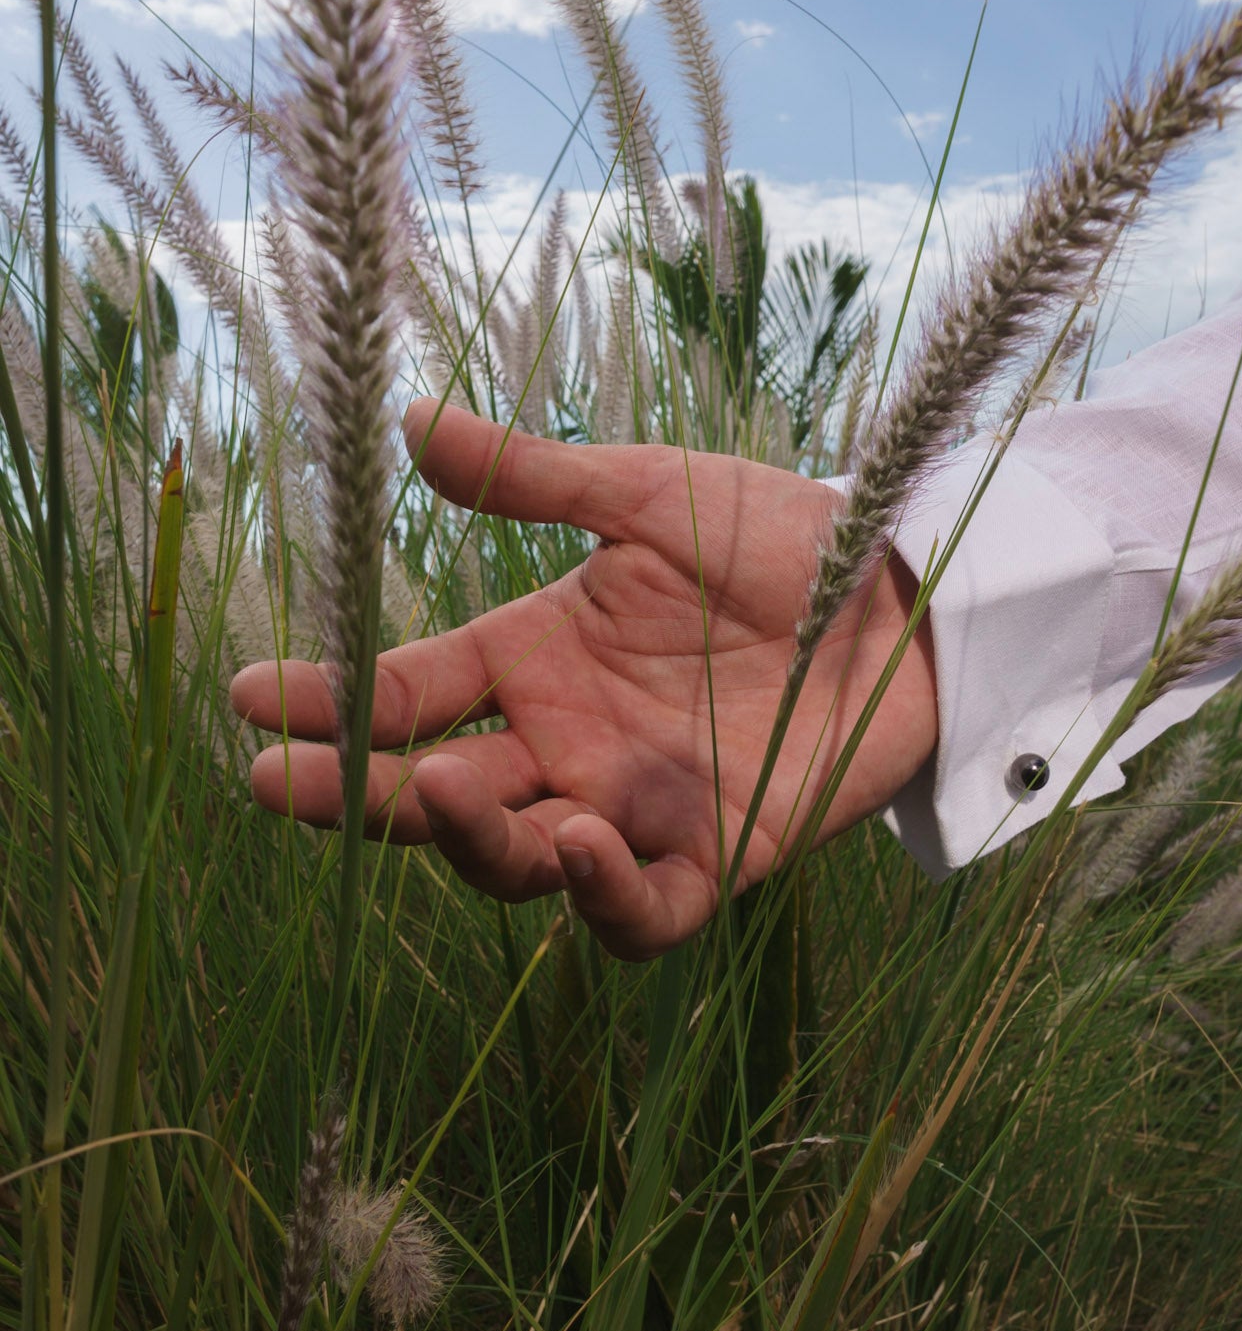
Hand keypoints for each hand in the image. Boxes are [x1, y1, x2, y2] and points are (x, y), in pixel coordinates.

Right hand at [230, 401, 937, 958]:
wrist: (905, 586)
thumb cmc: (779, 537)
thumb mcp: (647, 494)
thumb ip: (533, 479)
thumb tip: (408, 419)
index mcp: (537, 657)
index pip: (408, 691)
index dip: (326, 700)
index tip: (246, 696)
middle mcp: (568, 743)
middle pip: (439, 793)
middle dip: (354, 794)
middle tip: (278, 783)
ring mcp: (637, 806)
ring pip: (523, 861)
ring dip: (473, 840)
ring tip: (439, 790)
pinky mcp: (718, 855)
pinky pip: (643, 911)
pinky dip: (605, 898)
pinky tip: (578, 850)